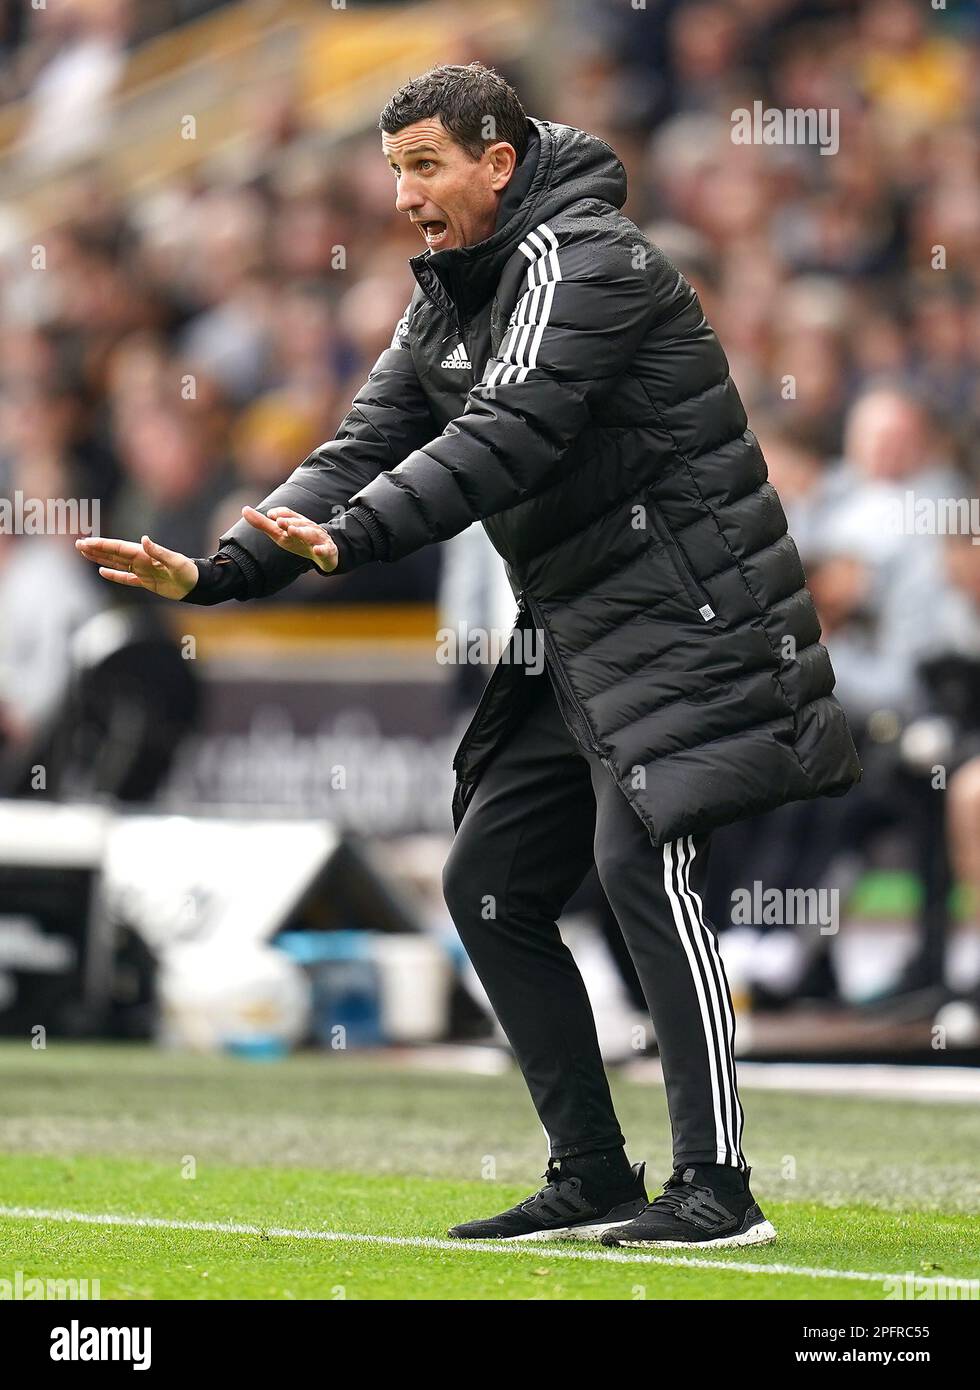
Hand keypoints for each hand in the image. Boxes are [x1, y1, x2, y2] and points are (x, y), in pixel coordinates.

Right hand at [75, 534, 198, 598]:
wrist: (197, 586)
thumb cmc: (188, 572)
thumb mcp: (175, 561)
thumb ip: (158, 551)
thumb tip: (144, 539)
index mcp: (144, 554)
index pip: (118, 548)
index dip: (101, 545)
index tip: (86, 541)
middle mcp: (141, 560)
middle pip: (113, 553)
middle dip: (96, 548)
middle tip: (78, 543)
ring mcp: (142, 571)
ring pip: (116, 563)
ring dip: (101, 558)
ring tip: (85, 553)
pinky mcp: (146, 582)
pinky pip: (126, 578)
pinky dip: (114, 575)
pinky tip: (102, 572)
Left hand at [242, 505, 338, 572]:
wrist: (325, 553)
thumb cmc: (298, 541)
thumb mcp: (279, 533)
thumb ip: (262, 523)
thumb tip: (244, 509)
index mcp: (296, 522)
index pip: (288, 514)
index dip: (280, 513)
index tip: (271, 515)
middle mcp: (307, 527)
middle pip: (298, 523)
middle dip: (289, 521)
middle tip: (279, 522)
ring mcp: (318, 538)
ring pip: (311, 533)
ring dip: (302, 532)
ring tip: (292, 531)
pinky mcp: (327, 550)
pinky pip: (326, 550)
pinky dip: (322, 550)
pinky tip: (317, 550)